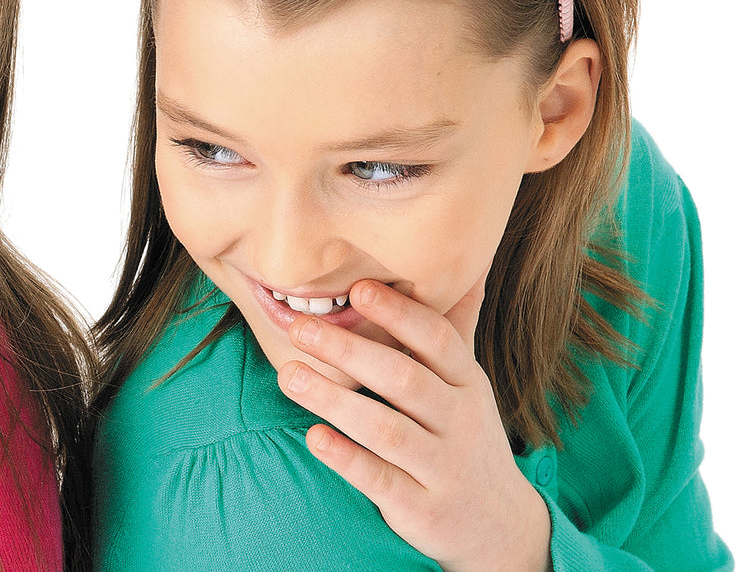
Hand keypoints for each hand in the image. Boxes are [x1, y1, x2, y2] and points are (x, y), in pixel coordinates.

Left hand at [277, 278, 551, 571]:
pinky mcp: (422, 510)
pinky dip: (347, 459)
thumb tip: (462, 261)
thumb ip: (455, 326)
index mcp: (468, 384)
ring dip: (335, 401)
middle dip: (351, 350)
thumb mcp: (467, 384)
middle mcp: (461, 423)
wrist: (500, 528)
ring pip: (388, 431)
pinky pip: (382, 481)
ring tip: (290, 376)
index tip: (358, 288)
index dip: (399, 313)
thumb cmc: (464, 436)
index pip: (438, 340)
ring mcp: (444, 469)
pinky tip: (313, 437)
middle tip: (299, 328)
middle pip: (405, 380)